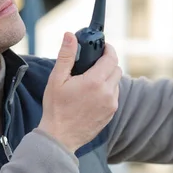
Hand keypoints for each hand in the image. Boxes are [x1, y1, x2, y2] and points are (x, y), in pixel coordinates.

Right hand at [39, 33, 121, 152]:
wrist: (59, 137)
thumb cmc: (55, 108)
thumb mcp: (56, 79)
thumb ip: (66, 55)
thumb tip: (70, 35)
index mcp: (95, 81)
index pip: (111, 58)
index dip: (108, 49)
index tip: (102, 47)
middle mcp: (108, 92)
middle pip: (116, 69)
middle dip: (107, 63)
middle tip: (93, 63)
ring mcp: (111, 105)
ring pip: (116, 83)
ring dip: (107, 78)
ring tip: (90, 80)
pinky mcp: (111, 114)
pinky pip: (114, 96)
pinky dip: (107, 91)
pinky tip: (91, 94)